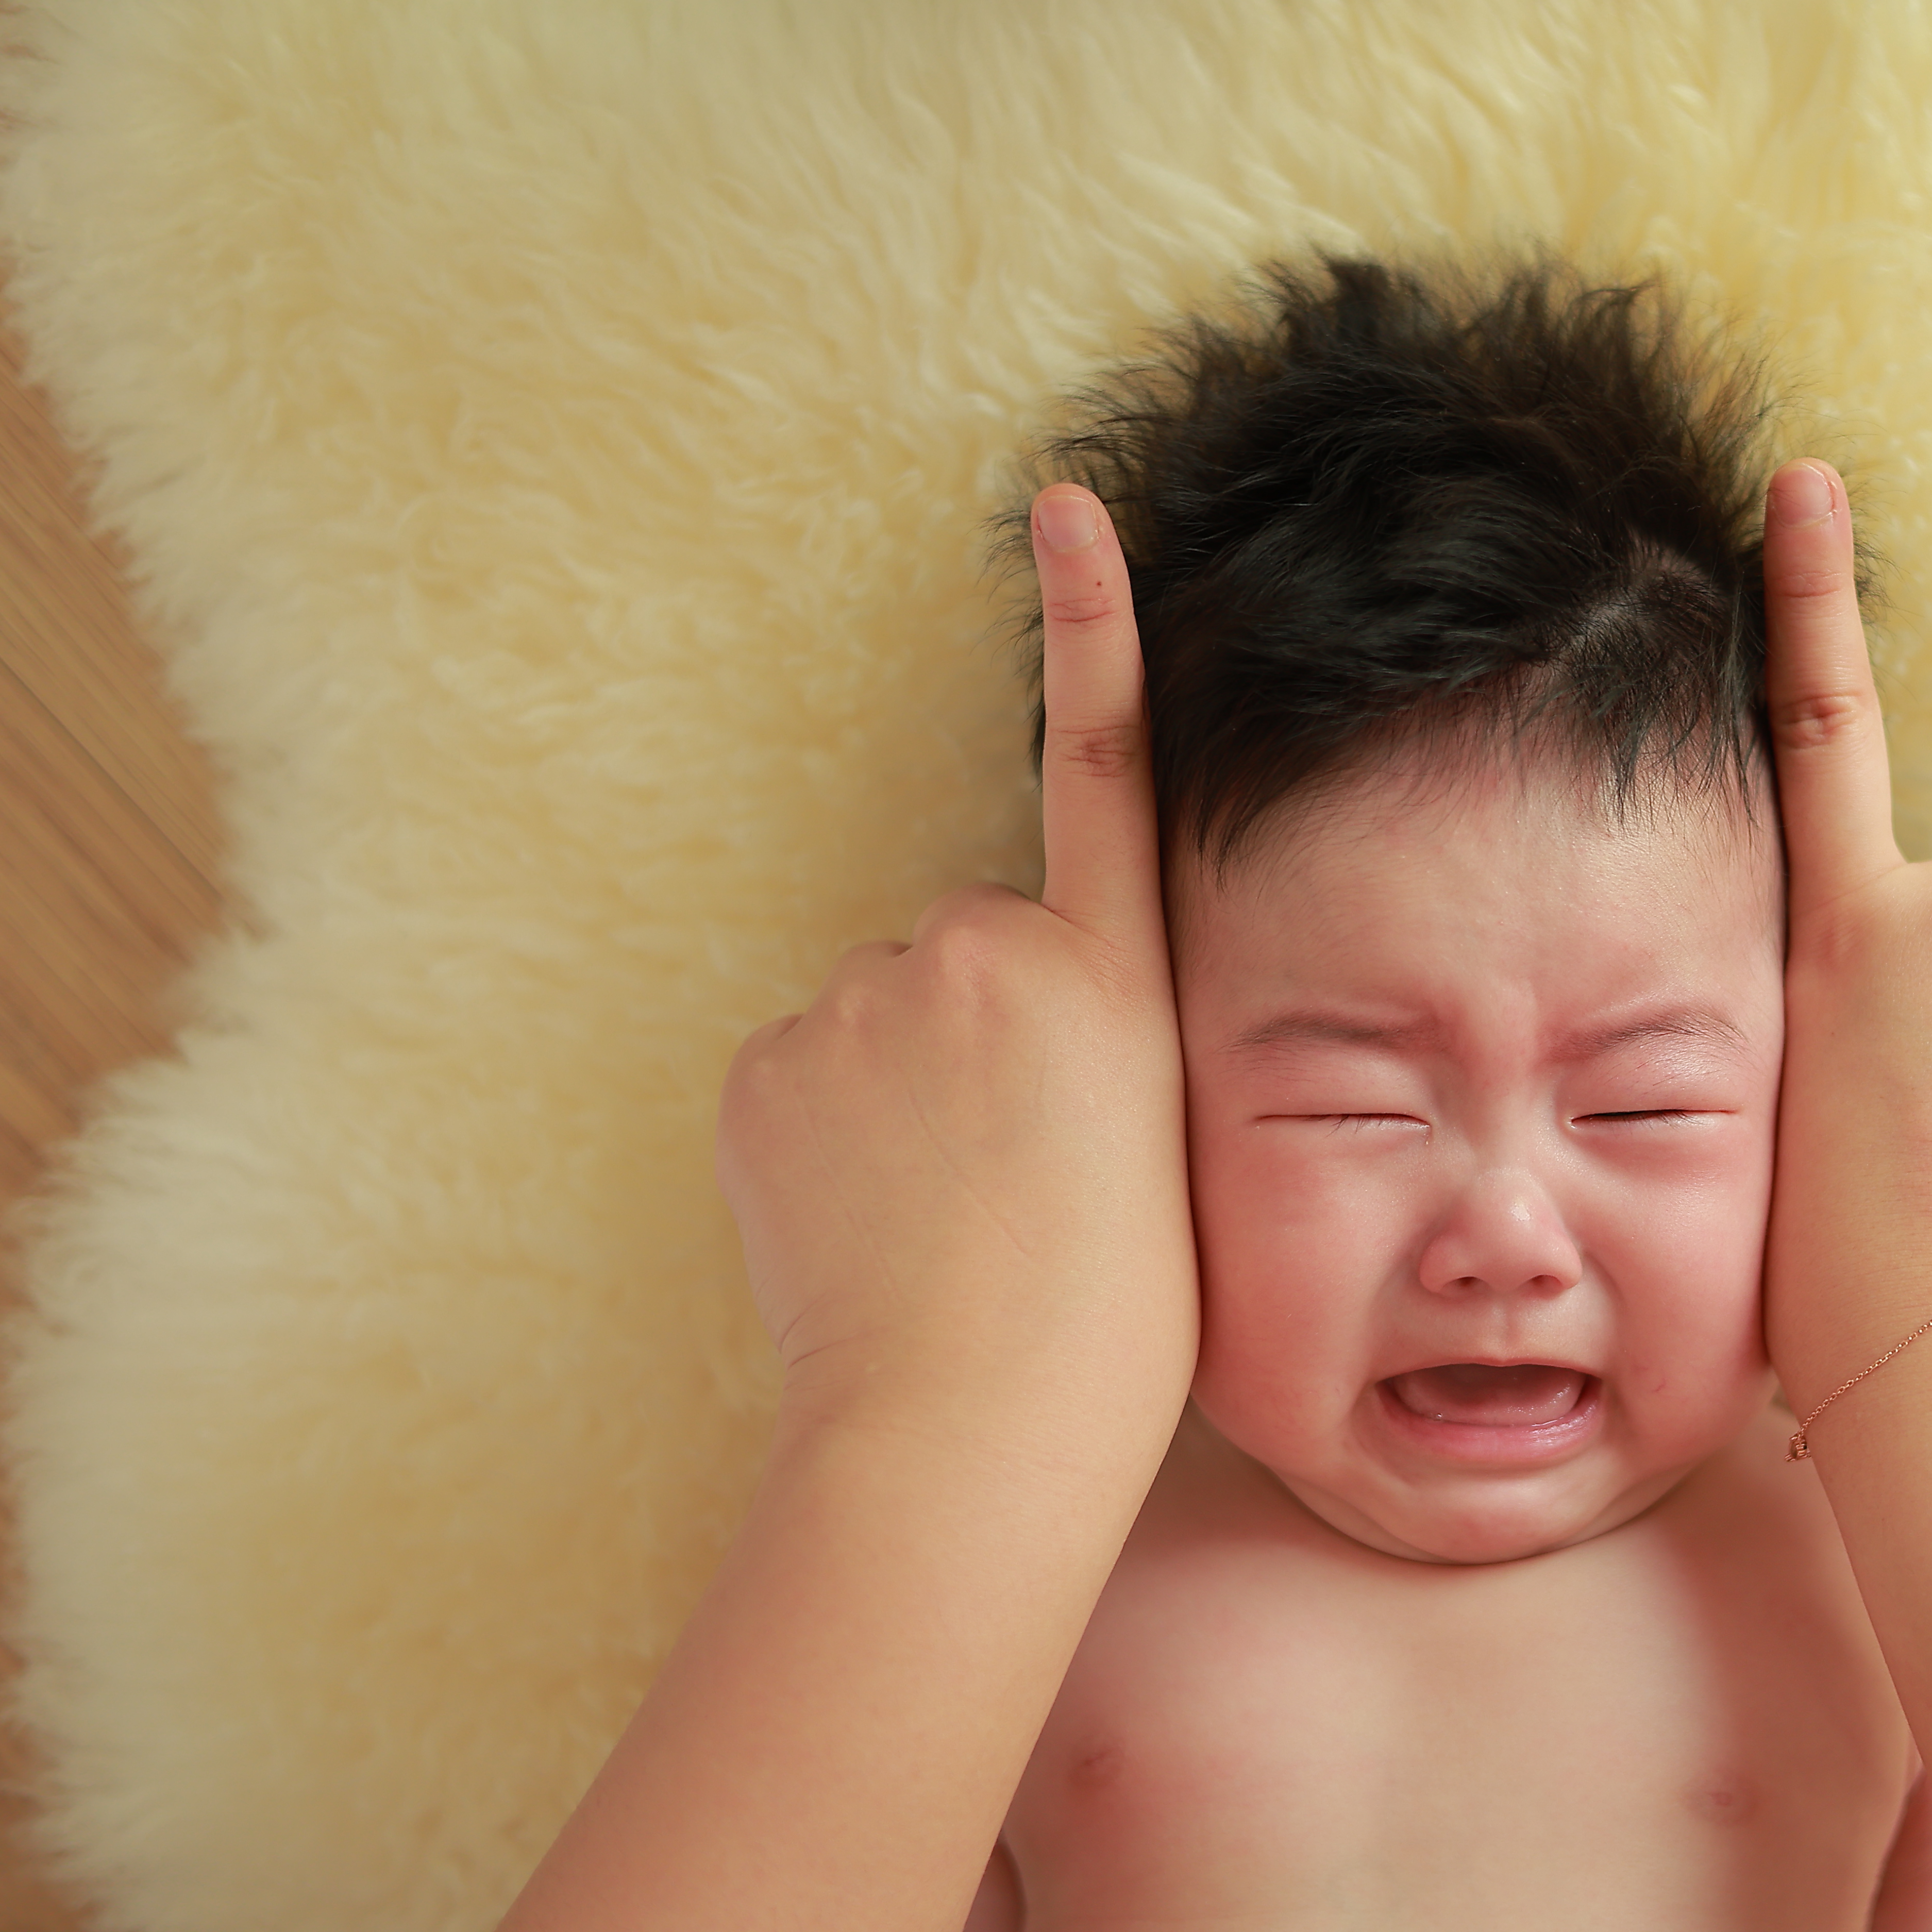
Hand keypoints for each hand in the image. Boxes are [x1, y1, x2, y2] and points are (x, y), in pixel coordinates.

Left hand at [712, 485, 1196, 1447]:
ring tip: (938, 1215)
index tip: (1060, 505)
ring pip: (883, 1019)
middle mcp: (985, 953)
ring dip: (902, 1093)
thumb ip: (1094, 1042)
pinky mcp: (767, 1066)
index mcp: (1112, 980)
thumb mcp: (1164, 1153)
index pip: (1102, 765)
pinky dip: (823, 1133)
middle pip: (973, 955)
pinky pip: (801, 1072)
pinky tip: (865, 1221)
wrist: (973, 1426)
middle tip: (1010, 1175)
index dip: (1089, 628)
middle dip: (981, 1036)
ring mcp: (864, 1001)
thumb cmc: (1107, 1325)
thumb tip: (999, 1034)